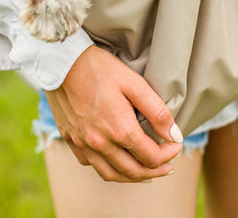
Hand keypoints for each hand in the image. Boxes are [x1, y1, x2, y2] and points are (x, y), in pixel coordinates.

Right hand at [44, 45, 182, 182]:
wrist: (61, 61)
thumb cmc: (99, 68)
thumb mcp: (134, 83)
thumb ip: (157, 111)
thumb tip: (174, 135)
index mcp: (120, 130)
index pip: (151, 157)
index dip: (169, 154)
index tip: (176, 144)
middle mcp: (100, 143)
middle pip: (133, 171)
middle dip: (155, 171)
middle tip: (168, 164)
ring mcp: (82, 143)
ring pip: (111, 174)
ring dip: (132, 176)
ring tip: (146, 170)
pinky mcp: (70, 138)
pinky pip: (90, 164)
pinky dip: (107, 168)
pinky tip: (115, 160)